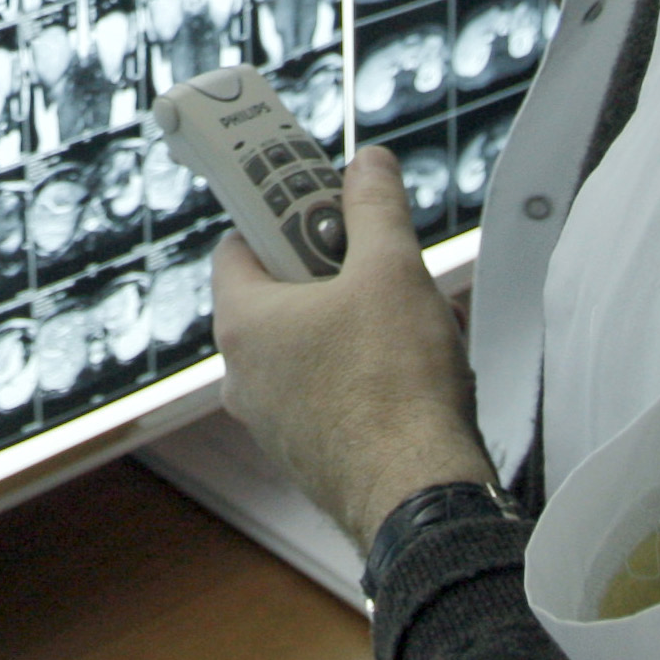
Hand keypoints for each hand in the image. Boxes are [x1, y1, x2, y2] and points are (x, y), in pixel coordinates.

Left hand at [211, 147, 496, 550]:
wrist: (419, 495)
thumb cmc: (395, 384)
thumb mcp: (392, 268)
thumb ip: (375, 206)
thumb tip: (367, 165)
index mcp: (243, 321)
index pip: (239, 243)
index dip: (281, 216)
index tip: (324, 207)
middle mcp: (243, 374)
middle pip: (281, 294)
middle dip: (335, 272)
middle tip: (381, 264)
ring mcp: (274, 420)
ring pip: (311, 345)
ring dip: (357, 323)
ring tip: (412, 320)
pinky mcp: (308, 453)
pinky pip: (329, 392)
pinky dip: (364, 373)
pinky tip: (414, 372)